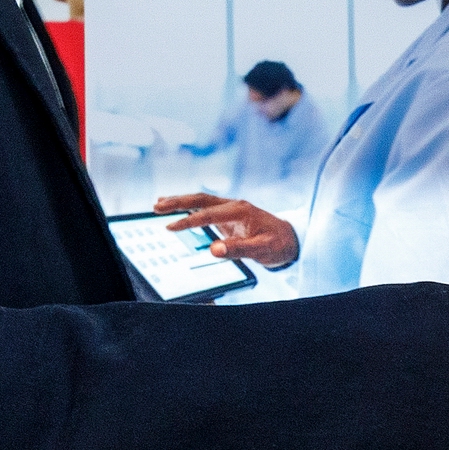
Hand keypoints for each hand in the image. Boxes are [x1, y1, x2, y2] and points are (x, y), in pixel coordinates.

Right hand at [156, 194, 299, 267]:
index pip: (209, 214)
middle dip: (178, 202)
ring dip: (180, 201)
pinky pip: (205, 207)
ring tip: (158, 204)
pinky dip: (189, 207)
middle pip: (201, 199)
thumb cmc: (279, 244)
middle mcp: (234, 205)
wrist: (292, 239)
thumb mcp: (262, 250)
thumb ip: (239, 249)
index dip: (189, 221)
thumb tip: (213, 250)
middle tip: (156, 207)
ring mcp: (230, 209)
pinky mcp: (228, 215)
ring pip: (201, 200)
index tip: (171, 227)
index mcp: (241, 211)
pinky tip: (175, 209)